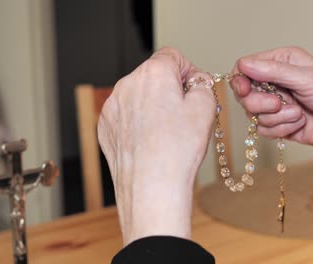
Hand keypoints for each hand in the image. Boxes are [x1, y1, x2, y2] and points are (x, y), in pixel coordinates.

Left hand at [97, 48, 214, 244]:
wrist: (151, 188)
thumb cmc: (178, 150)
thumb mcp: (206, 108)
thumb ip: (203, 84)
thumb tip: (195, 83)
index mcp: (153, 74)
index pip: (172, 56)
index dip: (188, 71)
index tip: (195, 89)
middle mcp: (127, 85)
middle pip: (154, 75)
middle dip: (171, 89)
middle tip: (186, 114)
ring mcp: (112, 107)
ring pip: (139, 96)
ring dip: (155, 105)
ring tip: (169, 132)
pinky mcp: (106, 127)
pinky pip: (126, 115)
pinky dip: (140, 122)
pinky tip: (152, 142)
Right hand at [231, 47, 312, 189]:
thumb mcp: (307, 78)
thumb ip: (274, 71)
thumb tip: (243, 64)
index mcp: (283, 62)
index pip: (246, 67)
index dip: (241, 79)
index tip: (244, 89)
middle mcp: (277, 82)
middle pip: (245, 93)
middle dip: (259, 102)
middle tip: (278, 103)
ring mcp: (277, 105)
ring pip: (253, 114)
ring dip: (276, 117)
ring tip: (299, 114)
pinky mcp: (280, 125)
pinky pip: (264, 129)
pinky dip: (281, 129)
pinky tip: (300, 124)